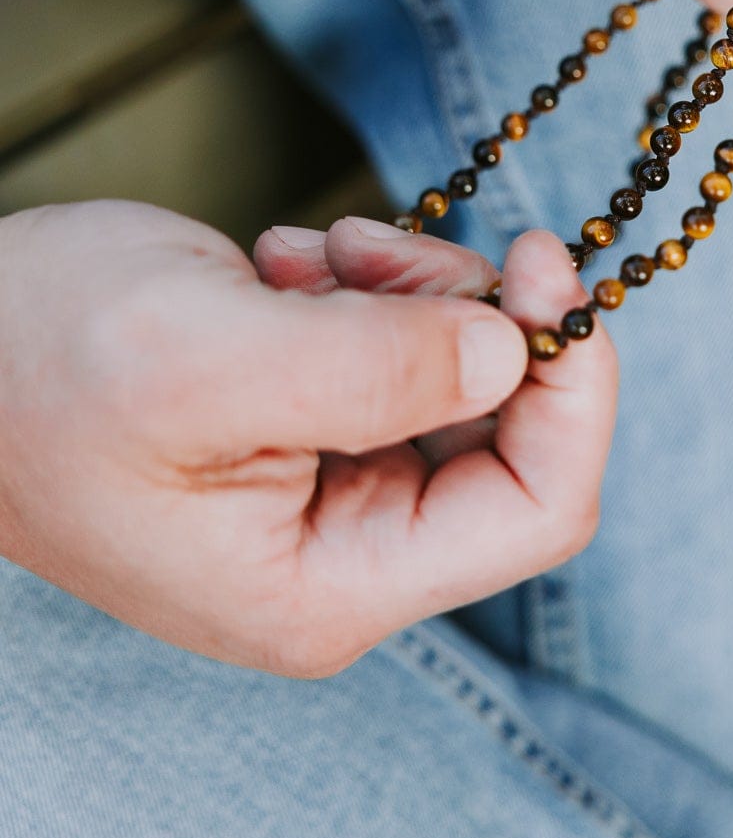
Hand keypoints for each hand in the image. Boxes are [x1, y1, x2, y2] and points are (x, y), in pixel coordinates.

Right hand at [0, 202, 615, 673]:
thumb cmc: (28, 367)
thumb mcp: (204, 356)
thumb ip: (375, 365)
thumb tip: (517, 351)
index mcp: (329, 588)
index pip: (537, 508)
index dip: (574, 384)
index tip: (544, 268)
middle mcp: (343, 561)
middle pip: (508, 437)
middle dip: (470, 320)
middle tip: (382, 249)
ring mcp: (326, 500)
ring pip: (459, 383)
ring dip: (408, 294)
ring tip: (305, 260)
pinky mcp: (306, 437)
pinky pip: (397, 356)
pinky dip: (366, 292)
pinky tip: (282, 272)